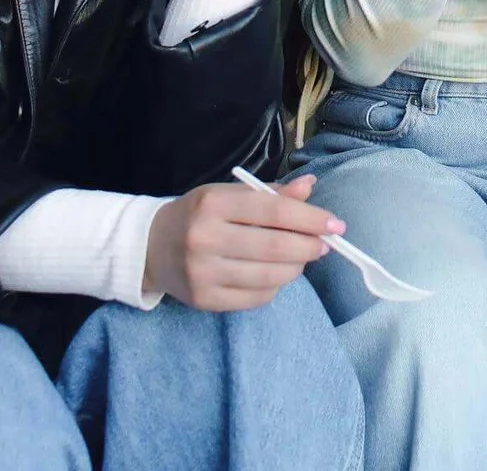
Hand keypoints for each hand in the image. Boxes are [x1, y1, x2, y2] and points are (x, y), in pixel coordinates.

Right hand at [144, 174, 341, 311]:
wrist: (151, 247)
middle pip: (275, 247)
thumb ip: (270, 194)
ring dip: (295, 268)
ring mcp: (202, 272)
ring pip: (269, 276)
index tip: (335, 224)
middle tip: (323, 245)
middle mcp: (204, 237)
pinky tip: (274, 275)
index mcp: (213, 202)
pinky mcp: (204, 300)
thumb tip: (310, 186)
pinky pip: (256, 298)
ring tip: (300, 259)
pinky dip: (274, 287)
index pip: (273, 211)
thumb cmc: (199, 215)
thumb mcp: (228, 193)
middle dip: (309, 247)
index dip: (310, 218)